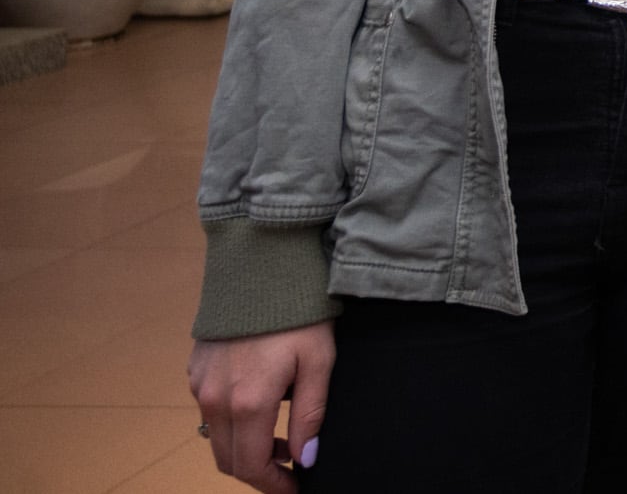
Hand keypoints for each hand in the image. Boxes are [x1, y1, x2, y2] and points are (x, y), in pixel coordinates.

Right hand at [189, 323, 333, 490]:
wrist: (262, 267)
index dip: (273, 485)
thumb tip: (307, 458)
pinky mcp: (195, 370)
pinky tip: (259, 405)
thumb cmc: (298, 313)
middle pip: (228, 459)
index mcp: (248, 402)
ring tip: (279, 437)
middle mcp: (215, 399)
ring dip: (244, 447)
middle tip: (290, 465)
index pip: (250, 466)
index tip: (295, 487)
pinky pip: (209, 410)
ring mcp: (200, 384)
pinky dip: (232, 422)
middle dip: (258, 470)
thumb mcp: (318, 363)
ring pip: (217, 437)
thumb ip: (310, 415)